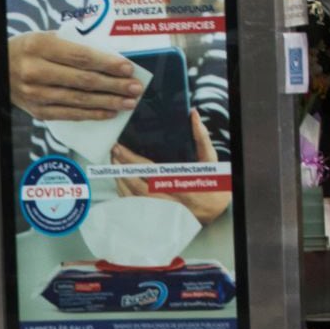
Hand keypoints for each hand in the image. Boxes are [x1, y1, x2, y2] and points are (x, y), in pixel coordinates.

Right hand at [7, 31, 142, 121]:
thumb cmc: (29, 50)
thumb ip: (74, 46)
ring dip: (108, 102)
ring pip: (79, 101)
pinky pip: (69, 115)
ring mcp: (36, 94)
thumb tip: (109, 60)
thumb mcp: (47, 38)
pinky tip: (108, 113)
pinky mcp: (37, 111)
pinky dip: (91, 114)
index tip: (127, 68)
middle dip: (114, 85)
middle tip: (134, 88)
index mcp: (40, 47)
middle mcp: (36, 72)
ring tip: (128, 103)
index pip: (81, 57)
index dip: (107, 64)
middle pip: (83, 81)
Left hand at [111, 112, 229, 224]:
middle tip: (113, 152)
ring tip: (114, 162)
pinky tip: (119, 179)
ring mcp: (162, 210)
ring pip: (133, 197)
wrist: (215, 208)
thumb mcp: (210, 158)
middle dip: (122, 168)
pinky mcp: (157, 214)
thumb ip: (201, 136)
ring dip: (120, 179)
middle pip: (137, 185)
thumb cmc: (211, 181)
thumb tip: (193, 114)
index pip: (151, 172)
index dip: (132, 161)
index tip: (120, 148)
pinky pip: (135, 205)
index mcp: (182, 184)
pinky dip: (124, 192)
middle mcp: (170, 199)